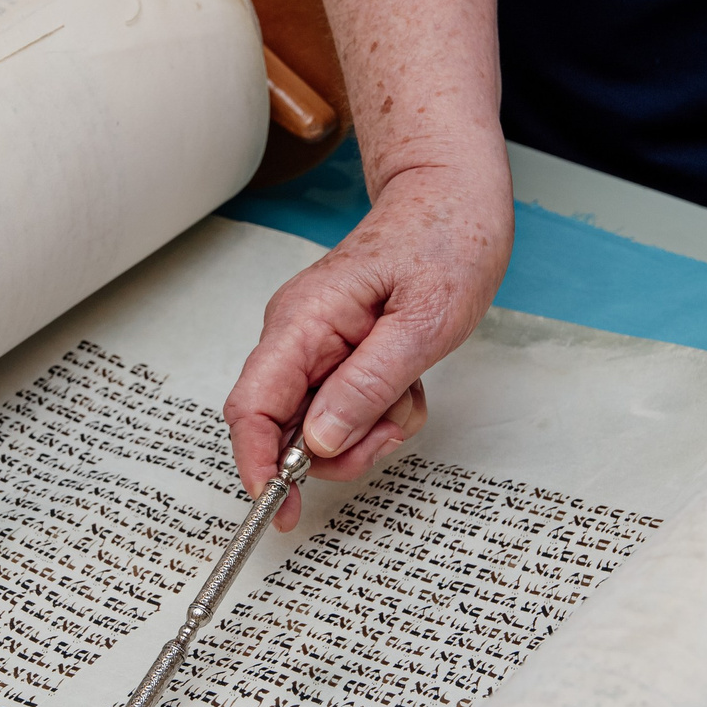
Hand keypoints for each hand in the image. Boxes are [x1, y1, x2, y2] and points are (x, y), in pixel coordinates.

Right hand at [224, 161, 511, 531]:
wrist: (454, 200)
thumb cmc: (444, 244)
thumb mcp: (420, 326)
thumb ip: (367, 386)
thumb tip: (318, 443)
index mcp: (304, 321)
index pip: (252, 406)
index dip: (256, 463)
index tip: (275, 506)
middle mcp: (296, 333)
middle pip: (283, 426)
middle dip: (335, 451)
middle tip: (389, 437)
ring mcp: (313, 343)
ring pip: (317, 423)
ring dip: (365, 430)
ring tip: (408, 398)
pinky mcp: (335, 351)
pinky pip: (342, 405)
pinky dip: (376, 412)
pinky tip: (407, 385)